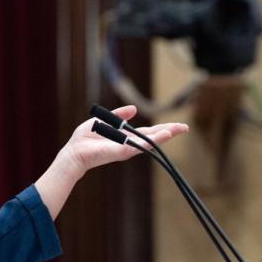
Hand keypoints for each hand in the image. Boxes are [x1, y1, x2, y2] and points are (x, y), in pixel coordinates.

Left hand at [60, 105, 189, 175]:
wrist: (75, 151)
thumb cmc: (85, 138)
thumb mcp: (103, 120)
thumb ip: (119, 115)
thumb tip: (134, 109)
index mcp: (127, 137)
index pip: (148, 132)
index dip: (162, 128)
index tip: (177, 126)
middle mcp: (130, 144)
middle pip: (154, 137)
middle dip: (170, 132)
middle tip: (186, 128)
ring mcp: (128, 149)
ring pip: (150, 141)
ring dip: (165, 135)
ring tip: (179, 129)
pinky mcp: (123, 152)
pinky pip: (140, 145)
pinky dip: (153, 141)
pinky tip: (164, 136)